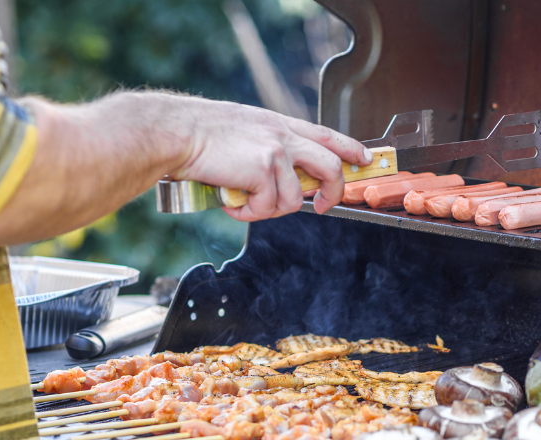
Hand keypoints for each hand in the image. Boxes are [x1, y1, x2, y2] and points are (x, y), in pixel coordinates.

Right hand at [167, 96, 369, 219]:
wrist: (176, 132)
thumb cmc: (199, 134)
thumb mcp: (244, 129)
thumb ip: (268, 146)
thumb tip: (283, 178)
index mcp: (279, 124)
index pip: (327, 135)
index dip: (351, 149)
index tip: (365, 160)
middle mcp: (283, 135)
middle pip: (331, 166)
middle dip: (333, 193)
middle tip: (322, 207)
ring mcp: (276, 152)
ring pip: (297, 198)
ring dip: (271, 210)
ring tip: (246, 203)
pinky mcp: (263, 170)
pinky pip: (268, 207)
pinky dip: (249, 213)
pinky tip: (231, 203)